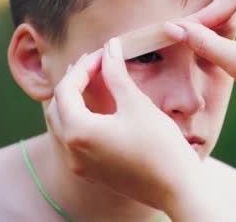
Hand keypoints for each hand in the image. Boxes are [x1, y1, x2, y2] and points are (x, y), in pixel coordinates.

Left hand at [44, 38, 200, 212]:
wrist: (177, 188)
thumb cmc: (160, 145)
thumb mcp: (136, 104)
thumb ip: (116, 74)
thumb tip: (110, 47)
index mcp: (78, 132)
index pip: (66, 89)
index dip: (84, 66)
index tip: (104, 53)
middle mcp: (71, 151)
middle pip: (58, 106)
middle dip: (74, 81)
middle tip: (96, 63)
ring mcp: (80, 165)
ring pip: (62, 124)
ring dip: (74, 100)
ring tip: (95, 80)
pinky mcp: (92, 172)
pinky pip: (73, 140)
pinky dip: (80, 119)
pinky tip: (98, 108)